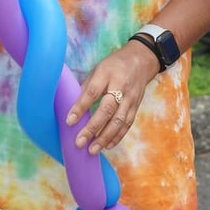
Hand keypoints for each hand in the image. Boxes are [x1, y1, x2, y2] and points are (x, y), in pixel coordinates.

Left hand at [65, 40, 159, 154]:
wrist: (141, 60)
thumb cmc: (114, 64)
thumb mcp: (98, 68)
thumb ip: (87, 86)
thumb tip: (72, 105)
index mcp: (107, 74)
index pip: (92, 92)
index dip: (80, 107)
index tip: (69, 121)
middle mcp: (120, 87)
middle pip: (106, 110)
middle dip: (92, 128)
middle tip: (79, 142)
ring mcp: (130, 98)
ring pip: (118, 121)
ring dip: (105, 137)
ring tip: (92, 150)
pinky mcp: (136, 107)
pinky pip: (127, 124)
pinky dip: (117, 137)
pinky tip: (107, 146)